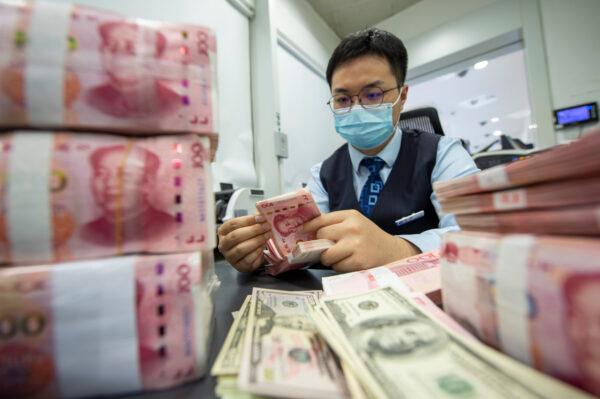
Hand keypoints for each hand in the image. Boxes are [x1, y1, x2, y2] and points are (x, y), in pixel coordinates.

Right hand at [218, 215, 271, 272]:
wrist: (252, 255)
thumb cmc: (249, 237)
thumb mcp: (249, 227)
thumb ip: (254, 219)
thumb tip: (262, 211)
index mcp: (223, 232)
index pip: (233, 224)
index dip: (248, 220)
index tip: (261, 218)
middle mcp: (223, 245)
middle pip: (236, 236)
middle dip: (253, 230)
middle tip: (267, 226)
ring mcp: (229, 257)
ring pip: (241, 248)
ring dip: (256, 241)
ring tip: (267, 236)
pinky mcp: (239, 266)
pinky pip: (248, 259)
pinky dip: (257, 252)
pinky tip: (263, 247)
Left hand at [301, 209, 419, 271]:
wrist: (393, 252)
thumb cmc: (369, 238)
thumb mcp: (355, 224)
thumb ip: (335, 224)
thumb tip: (308, 231)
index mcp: (350, 215)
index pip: (321, 219)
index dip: (308, 227)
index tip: (300, 232)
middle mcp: (352, 228)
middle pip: (321, 236)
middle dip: (320, 244)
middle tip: (327, 248)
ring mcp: (355, 245)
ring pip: (326, 254)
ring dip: (329, 259)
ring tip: (340, 256)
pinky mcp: (358, 261)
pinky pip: (337, 266)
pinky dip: (340, 267)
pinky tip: (350, 262)